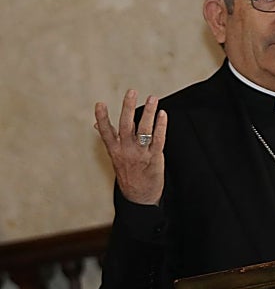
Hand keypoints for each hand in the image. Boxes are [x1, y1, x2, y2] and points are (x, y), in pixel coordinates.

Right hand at [94, 90, 167, 205]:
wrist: (139, 197)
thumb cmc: (128, 173)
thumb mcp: (115, 157)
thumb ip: (110, 139)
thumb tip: (97, 125)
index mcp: (114, 150)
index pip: (106, 132)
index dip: (102, 118)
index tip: (100, 103)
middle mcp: (126, 151)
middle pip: (126, 126)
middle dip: (128, 108)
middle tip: (131, 91)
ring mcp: (140, 154)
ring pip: (144, 130)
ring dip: (148, 113)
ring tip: (153, 98)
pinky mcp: (154, 158)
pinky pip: (158, 140)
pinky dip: (161, 126)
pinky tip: (163, 115)